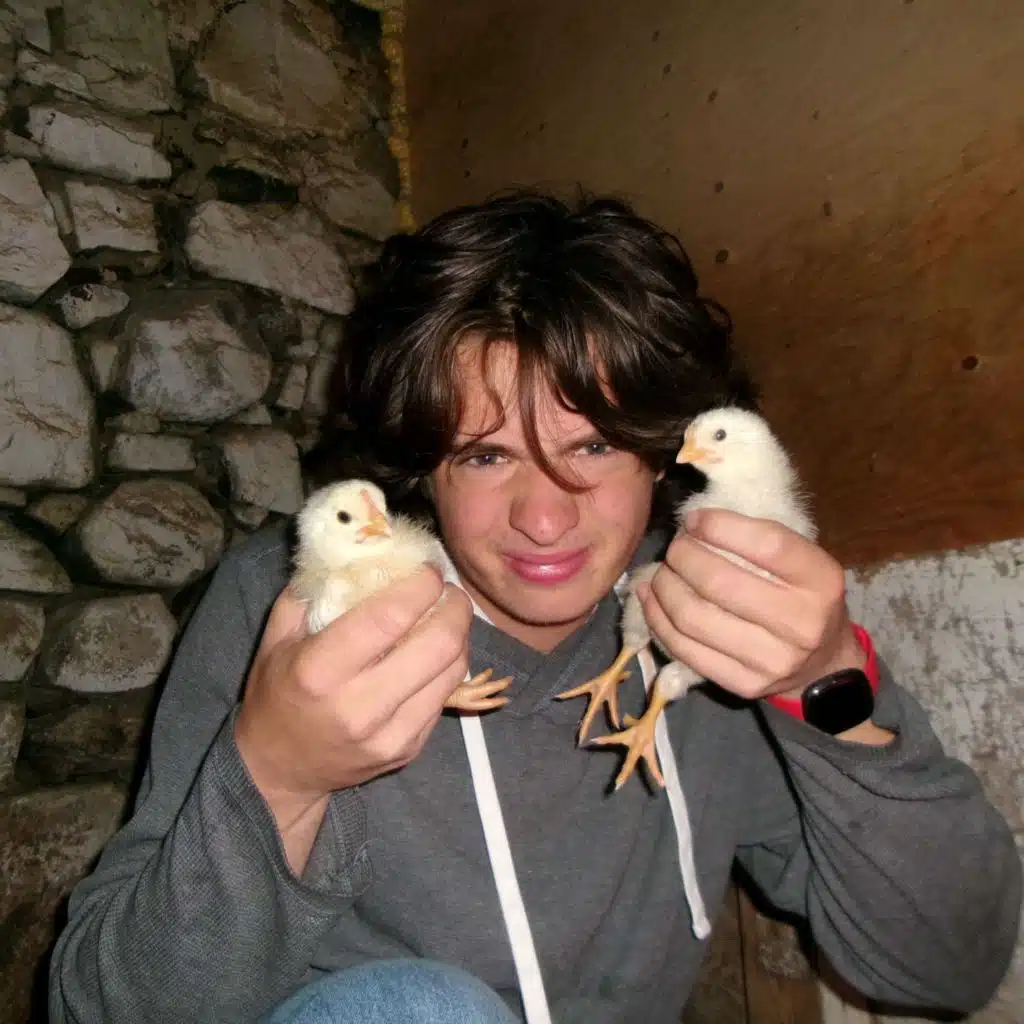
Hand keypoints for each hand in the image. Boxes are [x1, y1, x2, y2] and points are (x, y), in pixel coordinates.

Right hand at [235, 569, 471, 868]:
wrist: (277, 770)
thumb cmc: (276, 691)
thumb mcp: (277, 636)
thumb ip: (313, 588)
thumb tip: (357, 545)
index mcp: (319, 671)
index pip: (389, 617)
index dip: (421, 585)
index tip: (427, 569)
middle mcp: (357, 707)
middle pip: (437, 644)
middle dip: (454, 607)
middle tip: (447, 591)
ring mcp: (388, 735)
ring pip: (452, 670)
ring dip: (459, 634)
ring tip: (445, 616)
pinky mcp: (408, 750)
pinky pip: (445, 696)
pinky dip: (449, 666)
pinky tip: (434, 652)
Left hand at [638, 509, 864, 701]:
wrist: (824, 663)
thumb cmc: (803, 597)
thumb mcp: (802, 561)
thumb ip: (759, 540)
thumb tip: (694, 522)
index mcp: (821, 581)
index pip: (766, 544)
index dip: (720, 526)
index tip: (695, 520)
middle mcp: (801, 623)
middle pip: (720, 582)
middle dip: (683, 556)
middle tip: (676, 547)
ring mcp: (772, 660)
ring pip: (694, 617)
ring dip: (665, 587)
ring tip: (662, 572)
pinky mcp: (743, 685)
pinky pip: (685, 649)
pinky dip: (658, 618)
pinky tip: (651, 598)